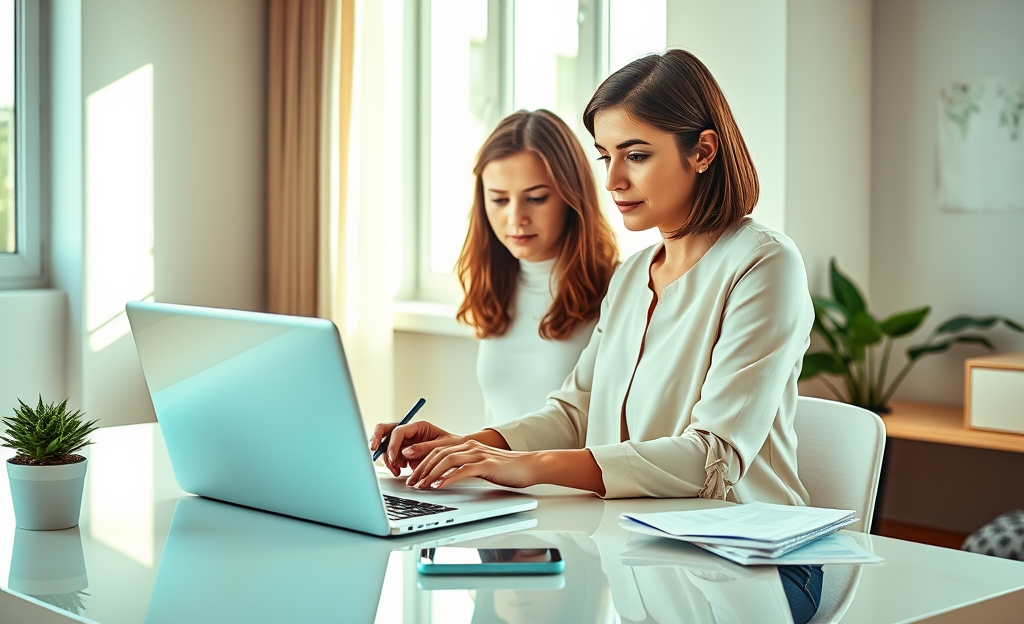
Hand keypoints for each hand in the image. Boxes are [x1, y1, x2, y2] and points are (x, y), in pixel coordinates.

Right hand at [369, 420, 464, 476]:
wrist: (457, 454)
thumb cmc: (452, 446)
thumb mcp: (441, 446)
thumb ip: (423, 448)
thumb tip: (405, 452)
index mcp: (418, 426)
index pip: (398, 431)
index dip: (392, 443)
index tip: (392, 456)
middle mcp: (409, 432)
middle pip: (385, 430)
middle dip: (377, 439)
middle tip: (373, 450)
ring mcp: (404, 442)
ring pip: (385, 445)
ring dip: (387, 458)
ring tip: (396, 470)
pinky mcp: (402, 452)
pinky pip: (390, 456)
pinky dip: (391, 464)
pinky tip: (399, 470)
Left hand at [405, 439, 543, 489]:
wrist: (530, 465)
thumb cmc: (507, 469)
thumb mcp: (481, 466)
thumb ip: (464, 468)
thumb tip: (444, 479)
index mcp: (467, 446)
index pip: (438, 451)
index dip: (422, 463)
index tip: (412, 476)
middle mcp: (470, 447)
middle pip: (438, 454)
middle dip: (421, 469)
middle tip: (411, 483)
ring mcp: (478, 454)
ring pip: (447, 460)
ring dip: (431, 473)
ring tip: (421, 485)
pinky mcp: (486, 464)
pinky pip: (463, 470)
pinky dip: (448, 478)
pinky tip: (439, 486)